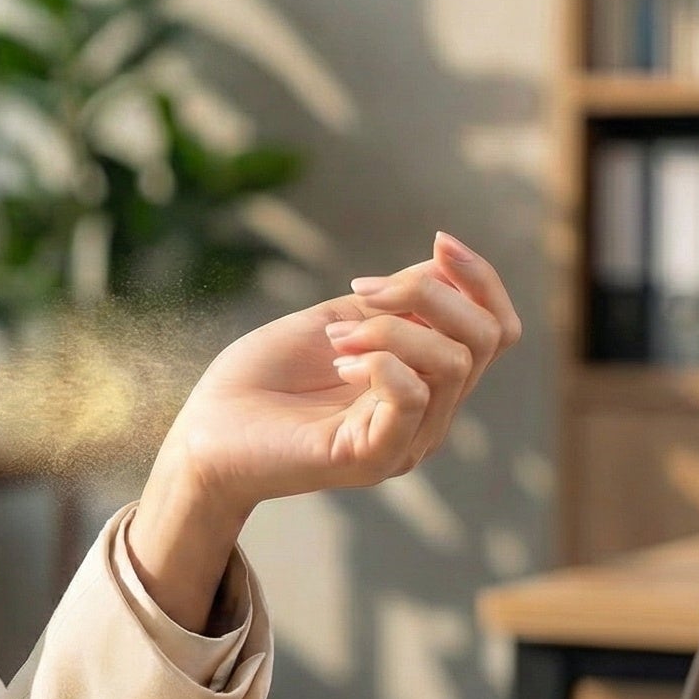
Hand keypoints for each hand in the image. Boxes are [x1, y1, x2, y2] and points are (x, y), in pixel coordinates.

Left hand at [129, 232, 521, 629]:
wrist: (202, 433)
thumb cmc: (258, 380)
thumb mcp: (333, 320)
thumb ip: (392, 301)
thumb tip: (444, 263)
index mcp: (423, 381)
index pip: (496, 332)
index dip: (481, 280)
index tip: (439, 240)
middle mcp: (427, 416)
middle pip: (485, 339)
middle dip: (429, 293)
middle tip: (361, 292)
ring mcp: (405, 441)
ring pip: (452, 362)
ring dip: (391, 328)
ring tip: (334, 337)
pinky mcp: (372, 458)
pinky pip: (412, 396)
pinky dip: (379, 360)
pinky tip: (338, 360)